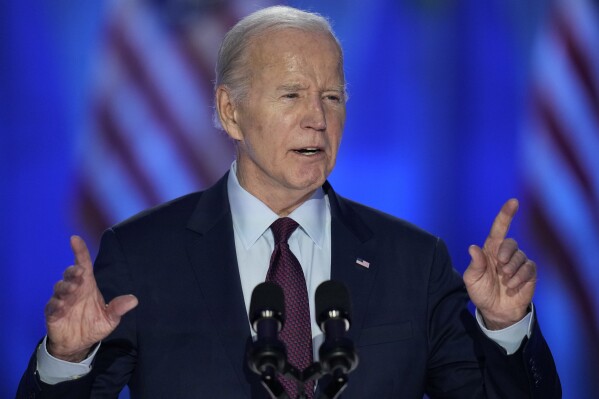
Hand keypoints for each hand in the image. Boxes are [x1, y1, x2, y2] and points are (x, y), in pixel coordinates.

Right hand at [44, 236, 137, 361]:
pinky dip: (56, 304)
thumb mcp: (110, 319)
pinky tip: (61, 305)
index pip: (83, 264)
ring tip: (72, 291)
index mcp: (88, 286)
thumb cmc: (94, 325)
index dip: (79, 251)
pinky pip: (51, 306)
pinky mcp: (52, 313)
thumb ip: (119, 308)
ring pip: (60, 287)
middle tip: (80, 274)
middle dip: (73, 271)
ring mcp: (62, 300)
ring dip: (65, 287)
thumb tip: (134, 300)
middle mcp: (74, 290)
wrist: (78, 344)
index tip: (75, 239)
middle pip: (70, 274)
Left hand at [463, 199, 535, 329]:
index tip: (513, 202)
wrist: (495, 310)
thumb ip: (474, 264)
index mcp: (490, 250)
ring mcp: (518, 262)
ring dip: (511, 269)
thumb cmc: (481, 291)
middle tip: (500, 267)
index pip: (499, 228)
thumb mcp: (472, 279)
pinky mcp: (529, 272)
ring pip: (520, 256)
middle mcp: (505, 253)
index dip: (506, 214)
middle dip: (506, 253)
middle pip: (510, 242)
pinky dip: (519, 277)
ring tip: (504, 280)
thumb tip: (472, 247)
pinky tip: (512, 285)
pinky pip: (528, 268)